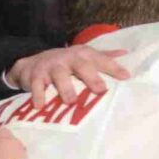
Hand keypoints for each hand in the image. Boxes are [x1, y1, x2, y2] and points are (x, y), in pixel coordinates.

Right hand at [8, 45, 130, 107]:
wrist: (32, 63)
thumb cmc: (65, 63)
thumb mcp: (83, 57)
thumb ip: (103, 56)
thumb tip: (125, 53)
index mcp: (83, 55)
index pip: (100, 59)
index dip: (113, 67)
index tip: (126, 77)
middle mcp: (68, 58)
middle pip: (81, 65)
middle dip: (91, 77)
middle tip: (100, 90)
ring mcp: (51, 66)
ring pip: (59, 74)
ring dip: (65, 87)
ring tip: (70, 101)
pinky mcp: (35, 75)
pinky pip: (36, 84)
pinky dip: (38, 94)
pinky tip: (40, 105)